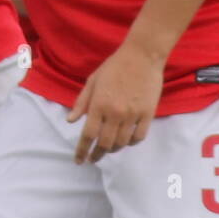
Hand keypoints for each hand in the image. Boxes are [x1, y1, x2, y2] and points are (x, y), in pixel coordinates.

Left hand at [67, 41, 165, 163]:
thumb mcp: (92, 81)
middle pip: (104, 143)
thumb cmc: (114, 66)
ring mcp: (132, 114)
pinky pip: (139, 136)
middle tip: (93, 158)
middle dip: (97, 154)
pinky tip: (126, 141)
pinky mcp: (148, 114)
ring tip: (108, 149)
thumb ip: (81, 103)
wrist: (142, 56)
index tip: (79, 161)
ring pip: (122, 143)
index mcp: (98, 105)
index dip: (82, 150)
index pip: (88, 135)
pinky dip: (131, 143)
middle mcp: (114, 113)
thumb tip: (70, 121)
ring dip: (113, 149)